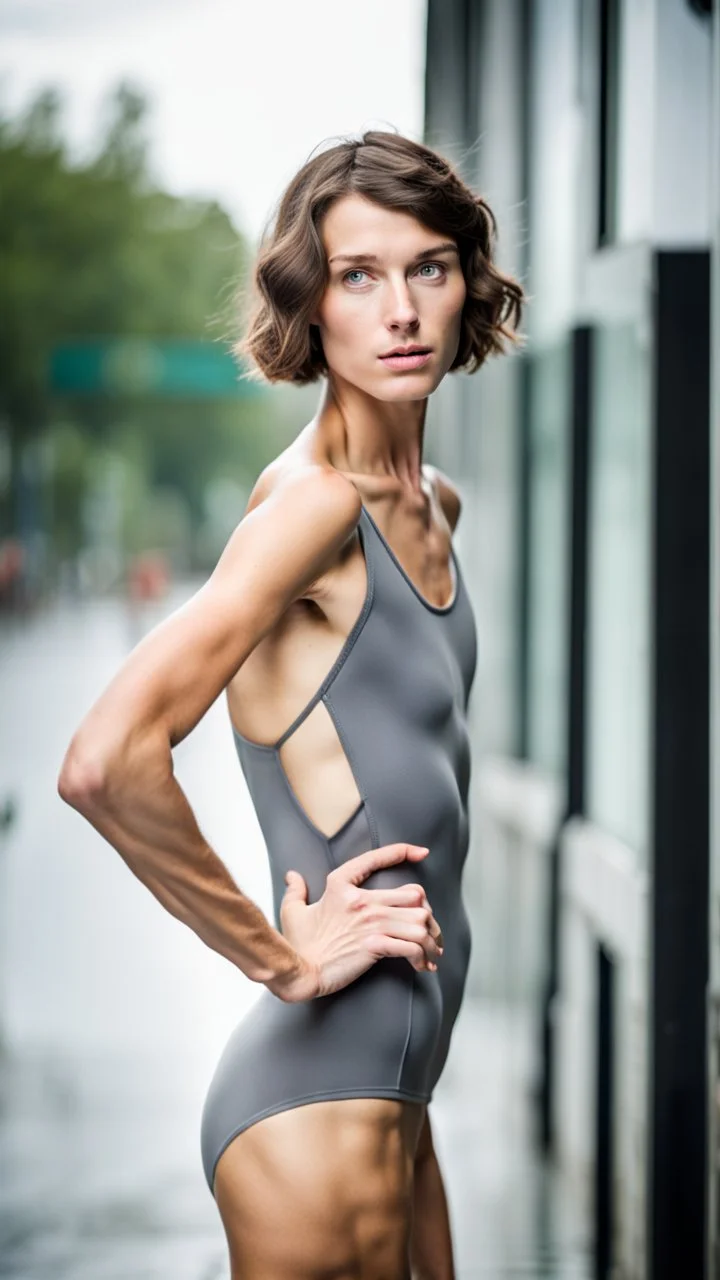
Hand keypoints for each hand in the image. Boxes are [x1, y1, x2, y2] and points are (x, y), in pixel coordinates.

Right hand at [270, 843, 443, 1001]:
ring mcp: (370, 923)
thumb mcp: (292, 911)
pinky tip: (422, 965)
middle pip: (414, 895)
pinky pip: (412, 946)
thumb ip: (295, 890)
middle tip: (429, 929)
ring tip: (432, 952)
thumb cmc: (298, 944)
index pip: (377, 858)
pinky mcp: (376, 946)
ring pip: (420, 921)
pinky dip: (422, 956)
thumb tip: (292, 876)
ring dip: (431, 939)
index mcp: (341, 885)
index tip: (422, 853)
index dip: (403, 851)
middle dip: (428, 913)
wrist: (301, 972)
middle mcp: (362, 900)